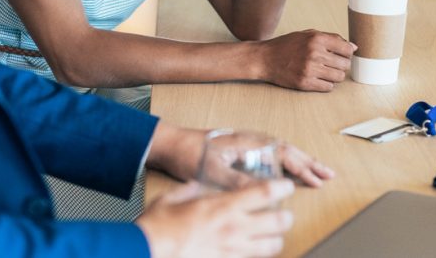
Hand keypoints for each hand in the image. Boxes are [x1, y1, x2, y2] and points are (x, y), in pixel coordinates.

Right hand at [137, 179, 294, 257]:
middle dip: (285, 217)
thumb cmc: (158, 225)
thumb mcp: (173, 198)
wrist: (149, 251)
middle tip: (283, 213)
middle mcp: (234, 227)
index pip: (264, 193)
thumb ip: (189, 190)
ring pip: (272, 246)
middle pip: (278, 222)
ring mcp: (232, 249)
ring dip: (276, 238)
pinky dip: (257, 254)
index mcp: (223, 205)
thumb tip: (195, 186)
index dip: (282, 188)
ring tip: (273, 234)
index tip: (286, 185)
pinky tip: (251, 249)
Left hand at [147, 122, 335, 185]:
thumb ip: (238, 180)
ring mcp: (247, 144)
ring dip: (300, 162)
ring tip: (316, 172)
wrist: (172, 144)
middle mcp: (251, 140)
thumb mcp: (214, 171)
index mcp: (249, 142)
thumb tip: (262, 191)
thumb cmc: (190, 153)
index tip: (317, 180)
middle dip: (309, 163)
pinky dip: (286, 162)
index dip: (302, 168)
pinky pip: (272, 154)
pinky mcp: (241, 150)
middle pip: (288, 150)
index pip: (284, 153)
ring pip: (281, 151)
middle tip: (328, 175)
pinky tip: (288, 171)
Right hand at [257, 30, 354, 91]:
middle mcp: (314, 53)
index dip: (347, 53)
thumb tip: (352, 47)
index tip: (342, 55)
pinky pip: (328, 87)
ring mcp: (310, 69)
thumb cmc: (286, 45)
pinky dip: (326, 84)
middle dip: (341, 64)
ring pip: (338, 77)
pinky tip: (318, 78)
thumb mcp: (306, 34)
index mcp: (316, 39)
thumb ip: (330, 38)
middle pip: (345, 64)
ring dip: (334, 75)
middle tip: (331, 64)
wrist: (264, 58)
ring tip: (324, 71)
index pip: (347, 49)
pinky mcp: (305, 83)